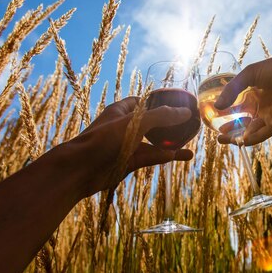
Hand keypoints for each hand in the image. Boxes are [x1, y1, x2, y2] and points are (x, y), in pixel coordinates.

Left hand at [64, 96, 193, 197]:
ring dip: (171, 141)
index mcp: (122, 110)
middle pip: (152, 122)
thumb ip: (162, 116)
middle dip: (169, 123)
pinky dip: (167, 155)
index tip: (179, 104)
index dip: (161, 102)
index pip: (144, 101)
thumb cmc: (104, 140)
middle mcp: (125, 126)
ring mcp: (127, 145)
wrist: (80, 170)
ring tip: (191, 140)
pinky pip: (152, 156)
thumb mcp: (135, 123)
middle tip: (189, 123)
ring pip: (154, 141)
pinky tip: (183, 156)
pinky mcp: (130, 162)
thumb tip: (185, 111)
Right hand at [214, 50, 271, 145]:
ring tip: (220, 138)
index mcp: (256, 93)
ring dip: (235, 137)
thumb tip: (217, 106)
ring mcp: (268, 117)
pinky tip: (236, 140)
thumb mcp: (249, 74)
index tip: (214, 114)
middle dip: (229, 128)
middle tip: (216, 132)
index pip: (238, 106)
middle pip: (242, 122)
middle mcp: (261, 106)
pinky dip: (248, 140)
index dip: (226, 111)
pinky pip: (259, 136)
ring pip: (248, 132)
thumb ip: (232, 89)